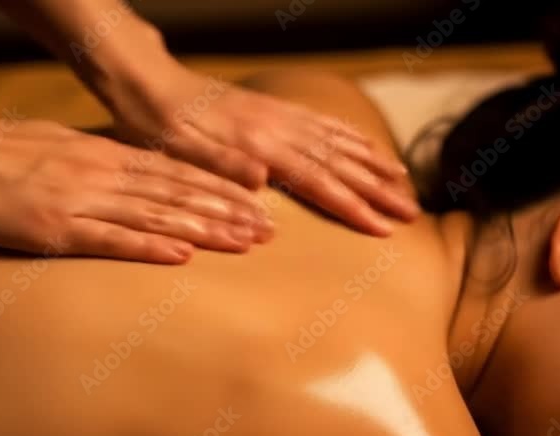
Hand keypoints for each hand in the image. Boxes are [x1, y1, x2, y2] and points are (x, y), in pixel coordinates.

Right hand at [0, 118, 272, 262]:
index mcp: (104, 156)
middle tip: (269, 230)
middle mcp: (101, 175)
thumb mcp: (60, 145)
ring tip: (243, 243)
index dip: (220, 189)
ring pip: (155, 216)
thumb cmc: (0, 154)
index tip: (256, 204)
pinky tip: (181, 256)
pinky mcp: (54, 230)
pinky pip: (109, 240)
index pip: (177, 174)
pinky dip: (148, 247)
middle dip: (227, 212)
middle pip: (177, 194)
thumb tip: (134, 172)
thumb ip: (100, 162)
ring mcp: (80, 201)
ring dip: (203, 230)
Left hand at [105, 57, 420, 234]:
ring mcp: (280, 116)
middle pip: (340, 163)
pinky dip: (351, 137)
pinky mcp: (274, 109)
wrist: (147, 82)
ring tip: (403, 183)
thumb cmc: (158, 125)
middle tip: (412, 214)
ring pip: (339, 141)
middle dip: (378, 191)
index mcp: (260, 145)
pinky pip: (324, 123)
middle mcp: (278, 129)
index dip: (354, 207)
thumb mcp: (179, 150)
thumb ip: (222, 164)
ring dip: (374, 163)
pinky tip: (366, 145)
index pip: (318, 182)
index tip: (384, 229)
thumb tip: (263, 180)